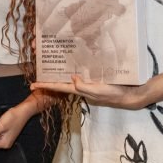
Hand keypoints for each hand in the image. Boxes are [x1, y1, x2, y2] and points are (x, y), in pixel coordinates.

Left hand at [32, 75, 150, 109]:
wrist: (130, 96)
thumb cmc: (113, 94)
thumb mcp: (97, 91)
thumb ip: (84, 87)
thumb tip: (71, 78)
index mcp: (80, 91)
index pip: (59, 87)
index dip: (46, 86)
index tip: (32, 85)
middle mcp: (81, 88)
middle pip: (62, 84)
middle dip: (50, 80)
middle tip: (38, 74)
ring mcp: (88, 86)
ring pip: (70, 80)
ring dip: (60, 75)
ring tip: (51, 68)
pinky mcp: (95, 82)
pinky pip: (81, 76)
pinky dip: (75, 72)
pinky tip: (73, 66)